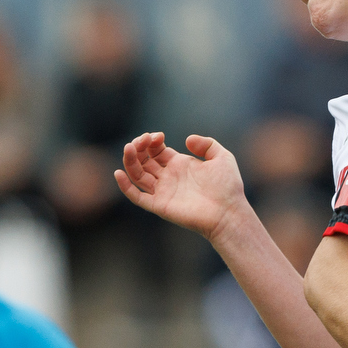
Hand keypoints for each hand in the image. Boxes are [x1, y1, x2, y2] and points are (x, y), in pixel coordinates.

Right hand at [114, 132, 250, 243]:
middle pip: (144, 160)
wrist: (229, 212)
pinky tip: (119, 173)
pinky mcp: (160, 205)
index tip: (158, 136)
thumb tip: (187, 139)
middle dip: (139, 147)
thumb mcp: (222, 157)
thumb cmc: (228, 187)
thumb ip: (206, 144)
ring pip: (138, 175)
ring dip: (130, 160)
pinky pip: (137, 197)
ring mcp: (163, 191)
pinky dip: (125, 186)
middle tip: (143, 140)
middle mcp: (169, 177)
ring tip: (129, 147)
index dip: (152, 141)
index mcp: (180, 165)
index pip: (156, 151)